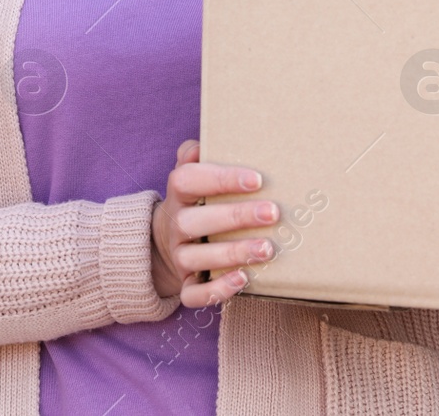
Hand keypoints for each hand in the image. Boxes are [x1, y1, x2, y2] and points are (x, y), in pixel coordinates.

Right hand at [151, 139, 279, 306]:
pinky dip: (217, 289)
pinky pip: (194, 293)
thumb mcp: (192, 175)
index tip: (256, 180)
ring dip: (233, 253)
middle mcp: (175, 226)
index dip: (220, 179)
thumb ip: (194, 155)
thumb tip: (201, 144)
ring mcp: (179, 257)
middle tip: (272, 213)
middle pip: (193, 221)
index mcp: (178, 195)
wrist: (166, 241)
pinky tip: (244, 279)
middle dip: (234, 217)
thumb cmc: (196, 201)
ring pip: (196, 258)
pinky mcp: (185, 283)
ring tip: (268, 248)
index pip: (187, 181)